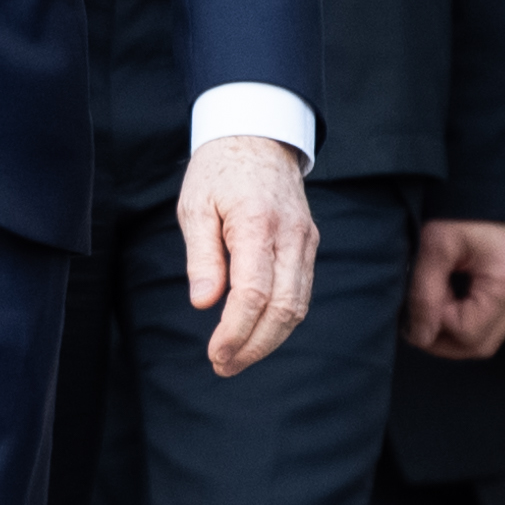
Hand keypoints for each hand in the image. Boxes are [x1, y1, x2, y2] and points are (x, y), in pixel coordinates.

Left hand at [174, 133, 320, 377]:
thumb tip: (204, 304)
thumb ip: (201, 256)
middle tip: (223, 366)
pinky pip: (301, 292)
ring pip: (298, 306)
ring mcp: (305, 241)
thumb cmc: (218, 172)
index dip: (236, 331)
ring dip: (269, 340)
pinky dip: (281, 320)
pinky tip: (255, 332)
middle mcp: (291, 236)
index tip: (215, 354)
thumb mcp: (196, 206)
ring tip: (236, 358)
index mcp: (258, 225)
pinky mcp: (308, 245)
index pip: (254, 294)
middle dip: (254, 346)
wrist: (259, 137)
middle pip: (284, 309)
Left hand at [402, 218, 504, 362]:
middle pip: (482, 344)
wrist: (489, 175)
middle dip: (444, 341)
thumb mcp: (436, 245)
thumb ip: (425, 293)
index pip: (469, 332)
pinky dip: (464, 317)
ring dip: (453, 331)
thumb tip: (419, 336)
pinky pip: (489, 318)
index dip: (437, 326)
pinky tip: (444, 300)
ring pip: (486, 335)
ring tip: (429, 308)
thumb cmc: (464, 205)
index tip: (416, 305)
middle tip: (416, 322)